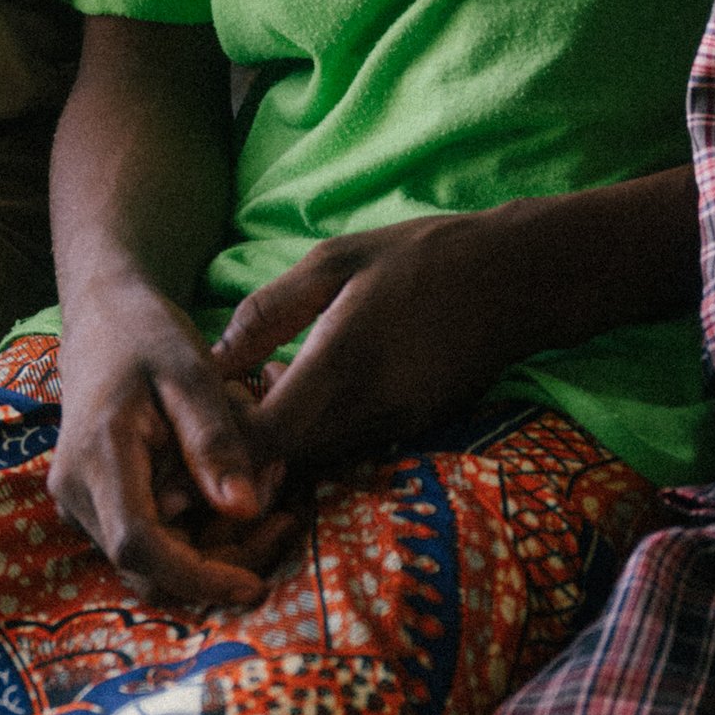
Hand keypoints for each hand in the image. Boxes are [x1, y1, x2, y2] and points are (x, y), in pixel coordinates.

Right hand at [51, 276, 289, 609]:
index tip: (257, 586)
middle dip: (222, 563)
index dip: (198, 579)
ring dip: (217, 546)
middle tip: (284, 516)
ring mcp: (80, 502)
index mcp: (97, 459)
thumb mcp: (192, 374)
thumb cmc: (147, 336)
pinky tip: (237, 490)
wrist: (102, 318)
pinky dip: (199, 529)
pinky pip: (151, 540)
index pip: (139, 548)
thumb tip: (246, 510)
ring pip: (154, 563)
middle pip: (151, 569)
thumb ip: (215, 442)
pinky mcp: (96, 504)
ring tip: (269, 487)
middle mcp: (77, 493)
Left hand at [211, 210, 557, 481]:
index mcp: (344, 361)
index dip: (226, 447)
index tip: (193, 434)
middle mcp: (371, 408)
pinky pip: (347, 446)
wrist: (520, 279)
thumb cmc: (421, 257)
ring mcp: (398, 425)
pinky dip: (315, 434)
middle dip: (244, 447)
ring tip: (254, 399)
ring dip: (280, 442)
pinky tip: (302, 394)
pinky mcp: (415, 430)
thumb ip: (268, 313)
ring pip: (316, 457)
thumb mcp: (334, 261)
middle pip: (286, 458)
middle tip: (211, 417)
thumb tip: (213, 359)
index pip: (269, 436)